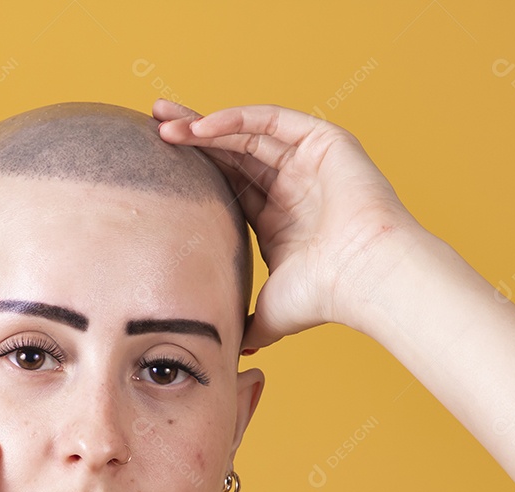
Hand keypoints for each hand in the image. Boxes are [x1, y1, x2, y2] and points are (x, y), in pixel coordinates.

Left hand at [154, 99, 431, 349]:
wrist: (363, 279)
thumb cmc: (322, 298)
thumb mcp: (268, 313)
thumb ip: (245, 323)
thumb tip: (227, 350)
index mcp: (276, 217)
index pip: (225, 183)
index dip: (191, 170)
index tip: (154, 162)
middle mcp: (292, 184)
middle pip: (230, 151)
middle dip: (190, 136)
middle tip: (151, 124)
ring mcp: (308, 160)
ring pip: (246, 132)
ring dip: (204, 125)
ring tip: (164, 123)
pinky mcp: (324, 141)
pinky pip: (271, 121)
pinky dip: (235, 119)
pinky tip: (201, 126)